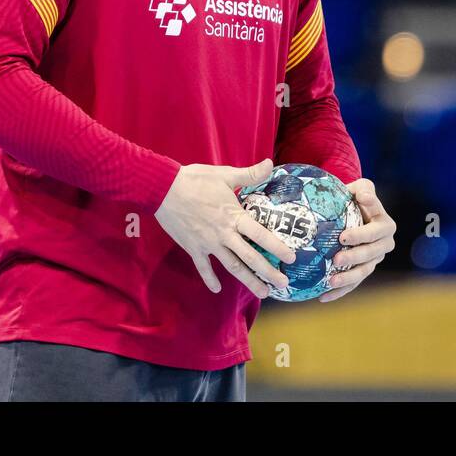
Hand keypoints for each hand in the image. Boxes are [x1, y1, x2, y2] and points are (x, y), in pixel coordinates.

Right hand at [155, 159, 295, 297]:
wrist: (164, 189)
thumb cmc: (196, 180)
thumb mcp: (226, 174)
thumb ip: (250, 174)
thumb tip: (271, 163)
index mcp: (234, 216)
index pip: (260, 235)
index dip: (277, 247)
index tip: (290, 258)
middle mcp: (224, 234)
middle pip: (250, 257)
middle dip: (268, 272)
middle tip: (283, 284)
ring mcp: (208, 244)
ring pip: (232, 266)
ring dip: (248, 280)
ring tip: (263, 292)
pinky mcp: (193, 248)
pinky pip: (203, 267)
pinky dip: (210, 279)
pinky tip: (217, 289)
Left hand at [320, 178, 395, 302]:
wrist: (355, 210)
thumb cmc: (356, 197)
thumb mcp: (362, 188)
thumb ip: (363, 189)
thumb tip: (361, 195)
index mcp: (385, 225)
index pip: (374, 232)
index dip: (360, 235)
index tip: (342, 236)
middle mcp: (384, 244)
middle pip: (370, 254)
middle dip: (354, 258)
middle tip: (336, 259)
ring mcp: (374, 260)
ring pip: (363, 272)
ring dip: (347, 279)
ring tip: (330, 282)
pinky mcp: (363, 271)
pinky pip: (353, 284)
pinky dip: (339, 292)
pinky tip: (322, 297)